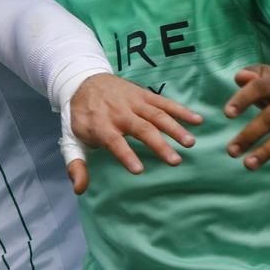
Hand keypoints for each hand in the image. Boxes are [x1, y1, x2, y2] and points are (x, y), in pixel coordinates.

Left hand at [64, 73, 202, 193]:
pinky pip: (165, 102)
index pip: (114, 142)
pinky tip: (197, 121)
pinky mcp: (144, 95)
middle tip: (175, 161)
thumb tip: (79, 189)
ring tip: (190, 143)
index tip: (139, 170)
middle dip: (159, 144)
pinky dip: (181, 111)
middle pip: (141, 129)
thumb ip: (76, 165)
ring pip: (156, 115)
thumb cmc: (82, 116)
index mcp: (100, 125)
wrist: (84, 80)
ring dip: (175, 128)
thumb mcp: (72, 140)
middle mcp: (119, 113)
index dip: (125, 155)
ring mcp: (134, 102)